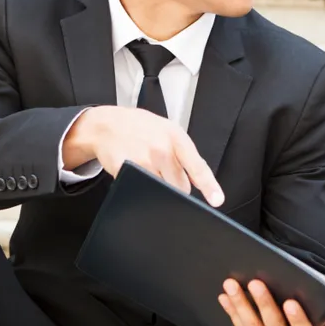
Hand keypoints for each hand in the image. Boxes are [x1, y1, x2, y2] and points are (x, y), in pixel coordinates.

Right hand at [64, 106, 223, 206]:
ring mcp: (144, 161)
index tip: (217, 200)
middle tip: (166, 174)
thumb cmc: (140, 127)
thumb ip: (185, 154)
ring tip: (151, 170)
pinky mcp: (127, 171)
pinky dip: (142, 188)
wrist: (107, 124)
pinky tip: (137, 173)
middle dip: (178, 187)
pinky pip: (141, 190)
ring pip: (162, 191)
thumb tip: (198, 181)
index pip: (197, 166)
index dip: (209, 186)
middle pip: (180, 187)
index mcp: (176, 138)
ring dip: (159, 188)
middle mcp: (162, 149)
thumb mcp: (168, 130)